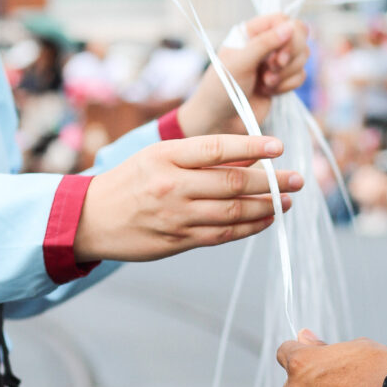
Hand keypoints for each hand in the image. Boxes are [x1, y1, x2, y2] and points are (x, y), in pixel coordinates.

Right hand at [75, 134, 303, 261]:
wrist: (89, 219)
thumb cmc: (129, 181)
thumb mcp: (157, 157)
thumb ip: (199, 157)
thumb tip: (248, 156)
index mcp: (165, 156)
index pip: (216, 147)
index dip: (252, 146)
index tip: (278, 145)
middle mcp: (172, 185)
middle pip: (232, 182)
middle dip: (271, 180)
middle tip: (298, 178)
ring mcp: (175, 216)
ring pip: (232, 212)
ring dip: (266, 207)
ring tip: (287, 201)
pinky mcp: (177, 241)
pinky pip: (222, 235)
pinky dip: (248, 227)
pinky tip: (265, 220)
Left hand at [178, 15, 308, 136]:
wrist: (219, 121)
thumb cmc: (221, 89)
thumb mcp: (239, 63)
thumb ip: (264, 43)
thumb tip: (289, 26)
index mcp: (250, 32)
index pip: (282, 20)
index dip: (288, 36)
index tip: (278, 56)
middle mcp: (265, 44)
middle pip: (298, 35)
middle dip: (290, 55)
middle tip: (271, 70)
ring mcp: (274, 62)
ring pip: (302, 56)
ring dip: (286, 73)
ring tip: (265, 83)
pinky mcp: (282, 80)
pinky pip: (300, 76)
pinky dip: (287, 86)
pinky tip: (268, 92)